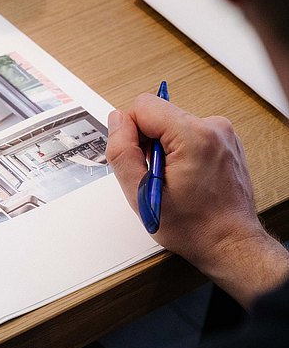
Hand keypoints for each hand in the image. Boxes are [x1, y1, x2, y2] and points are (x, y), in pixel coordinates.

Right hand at [106, 93, 288, 306]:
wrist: (229, 241)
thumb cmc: (194, 227)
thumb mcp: (141, 195)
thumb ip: (122, 152)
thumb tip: (116, 121)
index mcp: (194, 136)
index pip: (143, 106)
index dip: (130, 133)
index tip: (140, 162)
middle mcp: (213, 126)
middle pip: (157, 114)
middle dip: (147, 144)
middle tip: (156, 177)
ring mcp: (222, 132)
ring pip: (170, 124)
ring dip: (163, 150)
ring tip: (172, 180)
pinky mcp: (224, 139)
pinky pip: (186, 133)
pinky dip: (178, 152)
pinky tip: (184, 177)